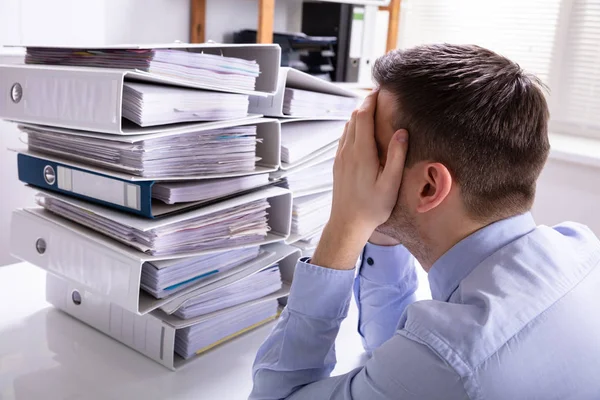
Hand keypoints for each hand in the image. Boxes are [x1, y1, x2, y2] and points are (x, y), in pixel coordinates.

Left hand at [311, 91, 408, 269]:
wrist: (347, 223)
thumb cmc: (372, 207)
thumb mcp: (390, 184)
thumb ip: (396, 156)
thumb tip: (402, 132)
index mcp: (361, 153)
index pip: (363, 116)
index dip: (371, 99)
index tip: (380, 88)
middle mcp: (347, 151)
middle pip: (354, 117)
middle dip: (366, 103)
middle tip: (380, 94)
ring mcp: (340, 157)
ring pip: (347, 127)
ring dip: (359, 114)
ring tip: (373, 108)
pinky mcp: (338, 164)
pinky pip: (344, 138)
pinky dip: (353, 127)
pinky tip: (362, 130)